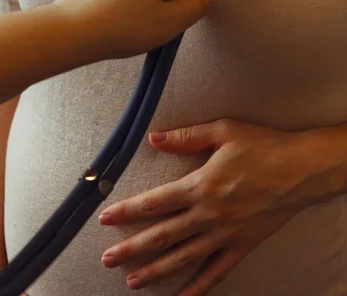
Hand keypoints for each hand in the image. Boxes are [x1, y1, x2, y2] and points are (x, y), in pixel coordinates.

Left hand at [98, 119, 345, 295]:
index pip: (153, 202)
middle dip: (131, 249)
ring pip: (183, 257)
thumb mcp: (223, 131)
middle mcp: (208, 214)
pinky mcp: (242, 245)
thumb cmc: (263, 146)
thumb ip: (185, 137)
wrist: (305, 169)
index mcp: (200, 185)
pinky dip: (199, 287)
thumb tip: (153, 138)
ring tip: (132, 282)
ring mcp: (225, 234)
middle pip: (161, 235)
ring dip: (155, 271)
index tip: (105, 218)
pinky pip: (218, 272)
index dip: (126, 211)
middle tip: (107, 260)